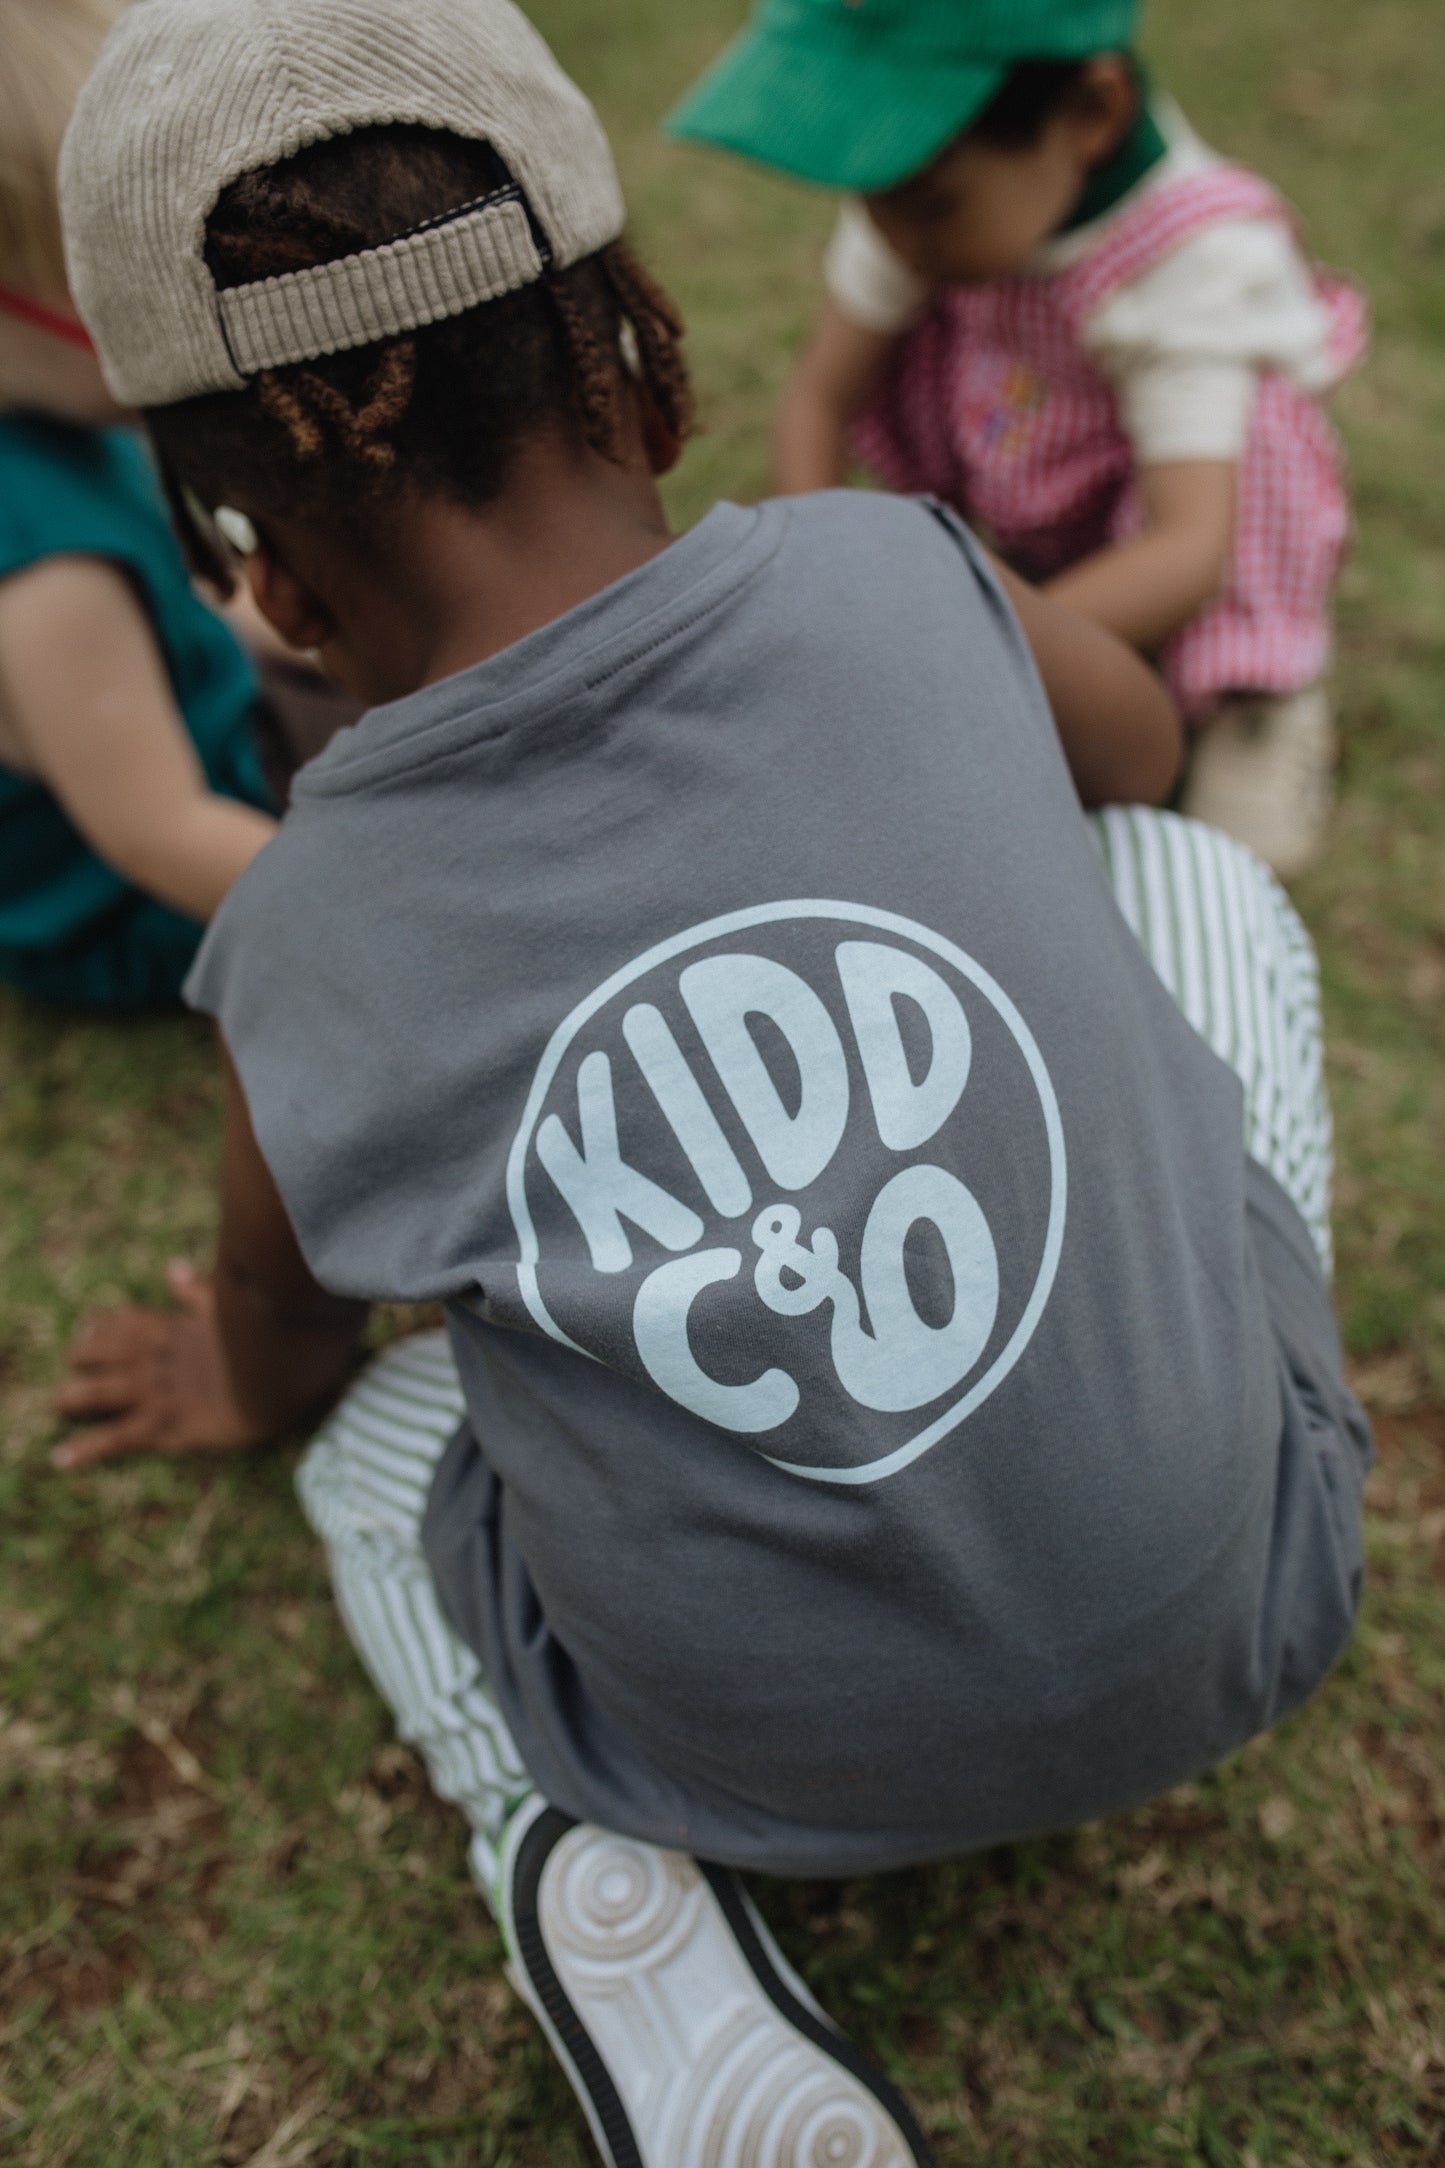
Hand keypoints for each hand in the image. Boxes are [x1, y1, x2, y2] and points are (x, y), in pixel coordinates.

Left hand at [52, 1262, 267, 1468]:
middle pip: (99, 1355)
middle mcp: (153, 1357)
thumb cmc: (262, 1338)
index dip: (99, 1329)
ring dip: (72, 1398)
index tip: (86, 1332)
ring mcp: (155, 1391)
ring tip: (58, 1406)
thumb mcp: (228, 1306)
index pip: (121, 1323)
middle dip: (80, 1361)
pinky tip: (63, 1458)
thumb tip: (173, 1269)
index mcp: (170, 1326)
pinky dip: (86, 1449)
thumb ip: (197, 1290)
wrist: (280, 1376)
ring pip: (97, 1392)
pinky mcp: (164, 1423)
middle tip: (73, 1369)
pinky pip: (116, 1437)